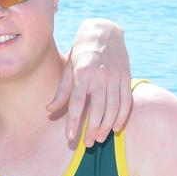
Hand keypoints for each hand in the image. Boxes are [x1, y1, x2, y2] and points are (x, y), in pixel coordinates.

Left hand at [49, 19, 131, 146]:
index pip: (77, 103)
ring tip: (100, 138)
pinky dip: (122, 116)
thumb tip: (49, 110)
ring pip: (113, 107)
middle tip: (88, 144)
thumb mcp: (68, 67)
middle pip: (97, 108)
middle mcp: (100, 76)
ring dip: (107, 125)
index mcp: (82, 73)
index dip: (73, 121)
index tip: (69, 138)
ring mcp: (115, 77)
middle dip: (92, 128)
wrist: (104, 32)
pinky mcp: (127, 77)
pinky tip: (116, 128)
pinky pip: (127, 101)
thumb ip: (61, 90)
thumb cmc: (81, 52)